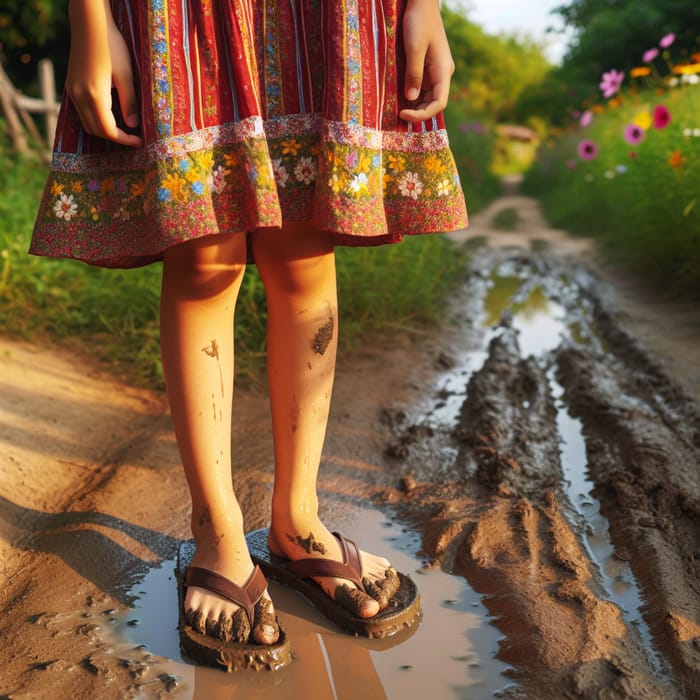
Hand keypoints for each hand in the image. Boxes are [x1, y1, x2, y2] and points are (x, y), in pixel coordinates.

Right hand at [65, 0, 142, 146]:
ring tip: (125, 129)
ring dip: (105, 130)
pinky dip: (96, 120)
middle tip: (134, 137)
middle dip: (115, 138)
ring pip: (87, 123)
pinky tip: (111, 116)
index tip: (140, 141)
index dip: (125, 140)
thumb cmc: (111, 46)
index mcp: (94, 95)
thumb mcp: (126, 75)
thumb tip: (134, 125)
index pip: (108, 130)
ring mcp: (72, 91)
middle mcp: (79, 96)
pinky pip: (82, 112)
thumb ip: (129, 102)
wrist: (89, 24)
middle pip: (96, 130)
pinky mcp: (71, 86)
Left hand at [399, 0, 454, 122]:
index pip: (439, 103)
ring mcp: (435, 72)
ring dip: (414, 106)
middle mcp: (442, 75)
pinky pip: (422, 88)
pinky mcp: (428, 68)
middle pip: (433, 104)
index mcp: (443, 71)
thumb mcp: (414, 48)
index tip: (403, 114)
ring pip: (427, 98)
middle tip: (397, 115)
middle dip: (417, 113)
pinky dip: (412, 96)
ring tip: (397, 110)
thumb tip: (411, 99)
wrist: (422, 3)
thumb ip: (413, 74)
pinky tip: (400, 99)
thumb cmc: (419, 21)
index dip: (422, 114)